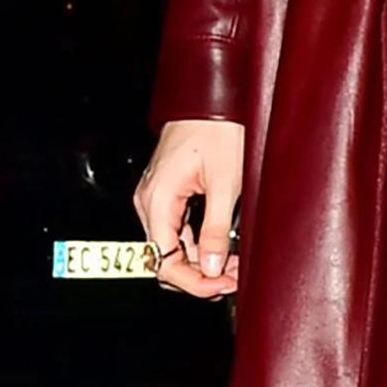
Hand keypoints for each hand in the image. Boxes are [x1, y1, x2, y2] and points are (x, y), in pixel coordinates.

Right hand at [134, 118, 244, 301]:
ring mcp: (156, 197)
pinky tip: (223, 247)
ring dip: (202, 261)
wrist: (212, 101)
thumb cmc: (218, 129)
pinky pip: (177, 231)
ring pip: (172, 247)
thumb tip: (213, 266)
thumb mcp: (225, 183)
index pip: (164, 261)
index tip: (223, 285)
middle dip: (201, 274)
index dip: (194, 281)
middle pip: (166, 258)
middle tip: (236, 275)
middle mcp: (150, 200)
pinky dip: (198, 244)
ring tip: (235, 263)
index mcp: (158, 199)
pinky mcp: (167, 194)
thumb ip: (216, 229)